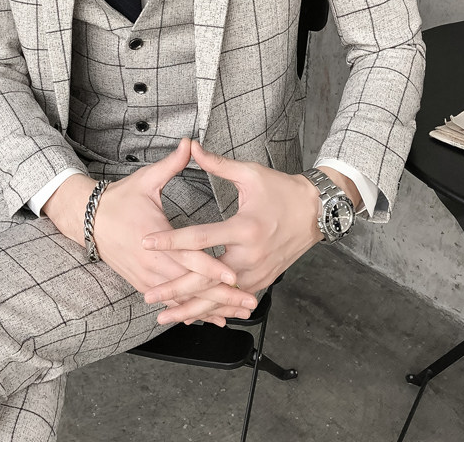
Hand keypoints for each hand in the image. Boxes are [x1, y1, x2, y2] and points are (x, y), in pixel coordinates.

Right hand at [43, 138, 257, 324]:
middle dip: (221, 295)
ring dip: (211, 308)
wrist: (87, 221)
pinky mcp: (144, 284)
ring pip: (182, 299)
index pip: (188, 257)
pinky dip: (191, 311)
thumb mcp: (146, 180)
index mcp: (156, 237)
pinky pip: (170, 303)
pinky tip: (212, 318)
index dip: (212, 268)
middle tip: (250, 302)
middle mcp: (152, 263)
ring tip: (238, 313)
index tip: (234, 276)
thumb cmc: (119, 199)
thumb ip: (172, 164)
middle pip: (191, 285)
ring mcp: (148, 277)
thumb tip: (190, 143)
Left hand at [141, 140, 323, 323]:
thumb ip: (218, 164)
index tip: (146, 243)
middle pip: (206, 278)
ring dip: (192, 307)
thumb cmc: (282, 190)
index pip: (200, 237)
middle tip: (148, 296)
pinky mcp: (262, 280)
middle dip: (175, 289)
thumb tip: (191, 146)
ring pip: (219, 297)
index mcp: (244, 228)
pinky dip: (213, 309)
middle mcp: (250, 256)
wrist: (316, 212)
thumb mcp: (250, 173)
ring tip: (165, 316)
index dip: (170, 241)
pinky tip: (194, 315)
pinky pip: (233, 299)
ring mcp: (258, 273)